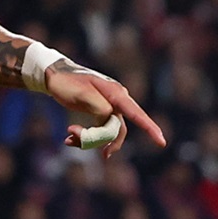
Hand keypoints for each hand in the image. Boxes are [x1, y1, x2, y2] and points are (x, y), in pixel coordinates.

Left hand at [45, 63, 166, 155]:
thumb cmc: (67, 82)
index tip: (161, 142)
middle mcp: (117, 101)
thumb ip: (99, 107)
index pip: (136, 113)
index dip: (150, 128)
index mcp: (116, 94)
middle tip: (72, 137)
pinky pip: (99, 132)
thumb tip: (111, 120)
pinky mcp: (101, 113)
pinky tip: (69, 140)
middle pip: (118, 130)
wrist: (55, 76)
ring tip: (68, 138)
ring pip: (107, 133)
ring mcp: (110, 108)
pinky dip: (85, 138)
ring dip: (88, 140)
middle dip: (99, 140)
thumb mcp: (81, 94)